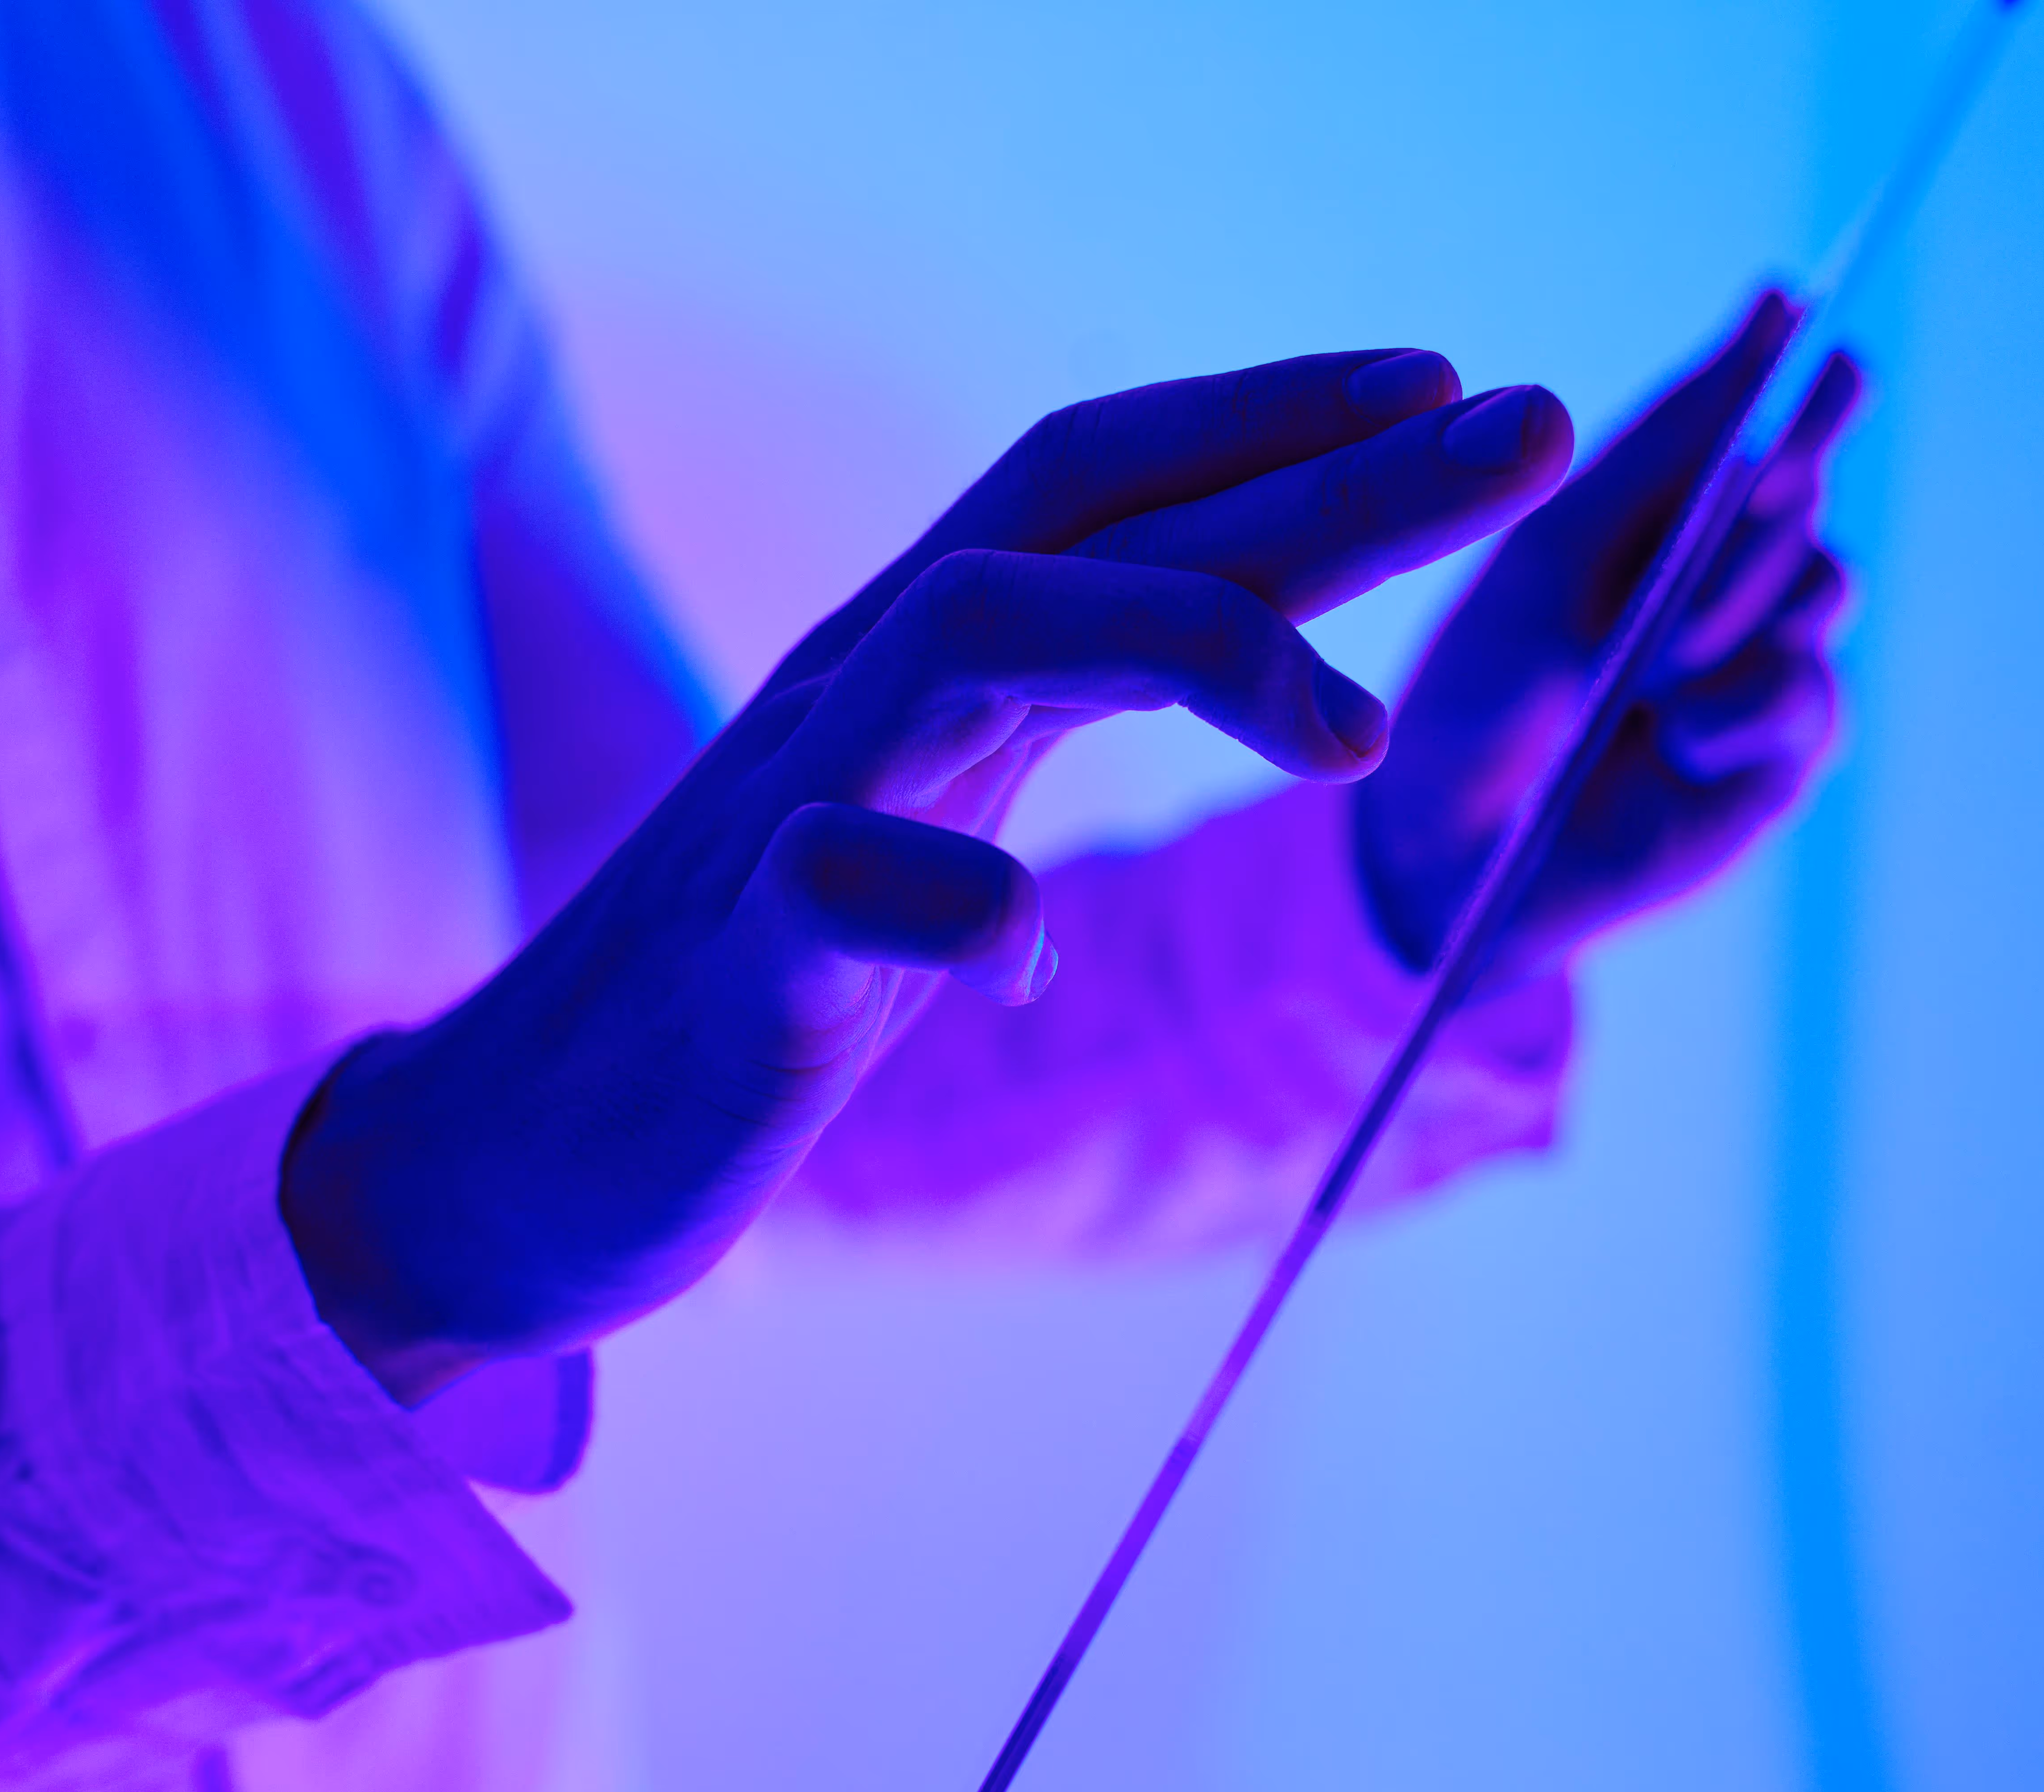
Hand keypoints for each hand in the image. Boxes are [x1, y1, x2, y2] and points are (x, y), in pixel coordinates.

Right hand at [288, 353, 1573, 1399]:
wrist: (518, 1154)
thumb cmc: (749, 996)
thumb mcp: (926, 826)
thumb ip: (1038, 723)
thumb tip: (1244, 658)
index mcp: (910, 673)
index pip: (1097, 485)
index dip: (1275, 420)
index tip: (1449, 385)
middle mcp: (854, 698)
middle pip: (1092, 525)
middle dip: (1323, 476)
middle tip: (1525, 431)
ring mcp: (783, 815)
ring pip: (976, 631)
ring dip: (1187, 646)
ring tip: (1352, 736)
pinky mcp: (732, 961)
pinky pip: (840, 882)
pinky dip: (958, 904)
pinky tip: (1032, 959)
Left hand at [1354, 291, 1862, 986]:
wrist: (1448, 851)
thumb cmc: (1482, 695)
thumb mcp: (1556, 559)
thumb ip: (1663, 451)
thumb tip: (1774, 305)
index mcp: (1658, 517)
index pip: (1745, 420)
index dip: (1785, 375)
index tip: (1801, 333)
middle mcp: (1723, 577)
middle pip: (1798, 489)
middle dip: (1776, 473)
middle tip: (1759, 470)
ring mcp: (1758, 663)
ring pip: (1820, 583)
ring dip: (1740, 599)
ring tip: (1661, 650)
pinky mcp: (1776, 754)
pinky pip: (1803, 693)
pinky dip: (1737, 705)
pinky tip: (1676, 734)